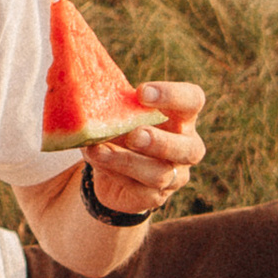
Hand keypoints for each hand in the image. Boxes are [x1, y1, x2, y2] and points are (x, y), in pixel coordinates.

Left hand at [86, 78, 205, 219]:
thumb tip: (85, 79)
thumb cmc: (121, 129)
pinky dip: (116, 174)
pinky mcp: (156, 197)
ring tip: (99, 150)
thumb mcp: (117, 112)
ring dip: (127, 161)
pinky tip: (97, 160)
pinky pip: (141, 191)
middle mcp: (186, 147)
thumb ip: (112, 99)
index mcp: (182, 116)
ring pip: (161, 174)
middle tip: (134, 134)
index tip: (141, 92)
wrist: (111, 170)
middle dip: (161, 142)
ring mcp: (175, 176)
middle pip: (190, 148)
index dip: (172, 95)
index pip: (193, 100)